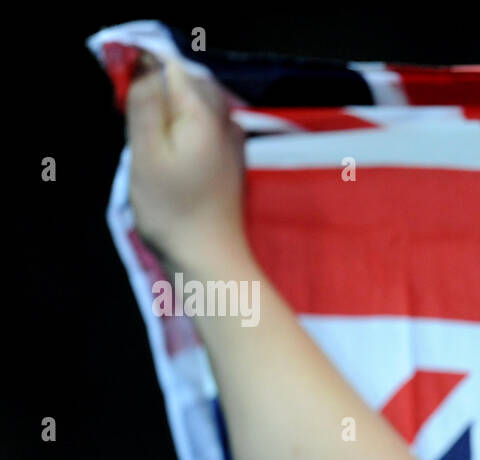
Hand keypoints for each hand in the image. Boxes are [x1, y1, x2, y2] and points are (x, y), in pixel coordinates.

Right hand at [125, 51, 249, 266]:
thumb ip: (146, 104)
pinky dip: (181, 138)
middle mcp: (227, 120)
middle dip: (155, 101)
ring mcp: (234, 141)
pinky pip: (201, 131)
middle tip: (141, 139)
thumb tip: (145, 63)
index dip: (142, 78)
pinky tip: (171, 164)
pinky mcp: (231, 160)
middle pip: (182, 86)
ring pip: (192, 110)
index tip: (129, 110)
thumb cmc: (174, 211)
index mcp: (206, 113)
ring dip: (167, 122)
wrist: (210, 258)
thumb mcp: (146, 152)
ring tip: (155, 157)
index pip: (169, 68)